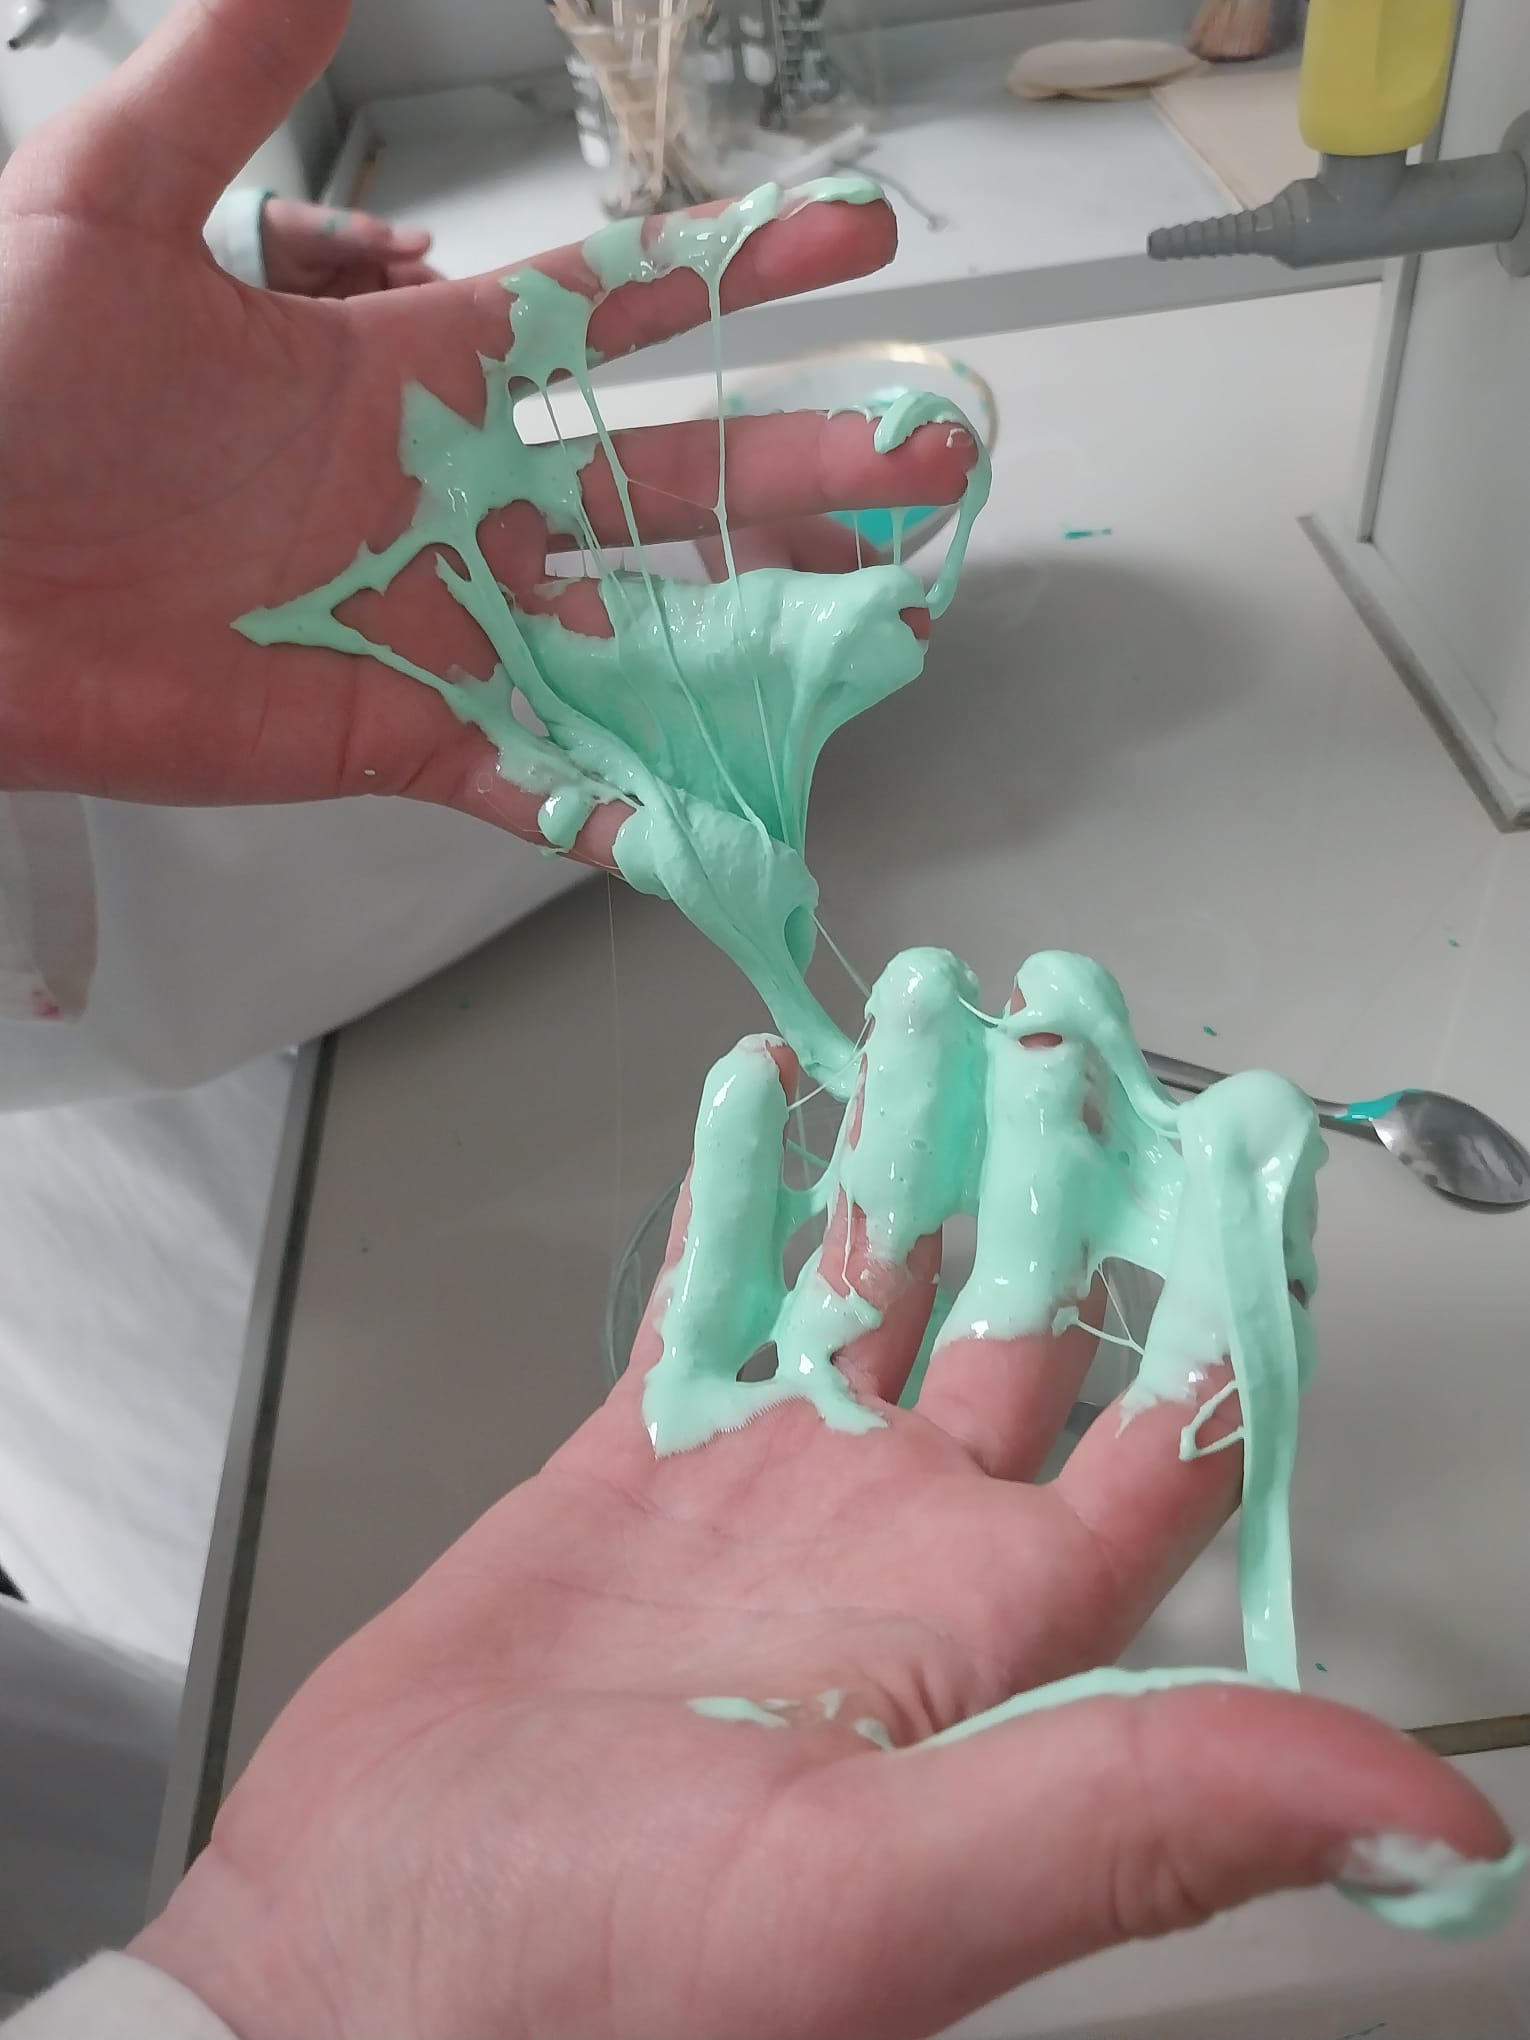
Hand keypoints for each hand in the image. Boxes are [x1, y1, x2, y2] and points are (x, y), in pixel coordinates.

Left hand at [0, 0, 969, 857]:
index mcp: (402, 365)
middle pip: (660, 478)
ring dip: (745, 636)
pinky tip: (692, 814)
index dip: (734, 275)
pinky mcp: (381, 726)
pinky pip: (519, 769)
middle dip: (796, 465)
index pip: (609, 312)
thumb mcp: (110, 194)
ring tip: (865, 629)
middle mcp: (440, 494)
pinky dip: (602, 800)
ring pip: (622, 627)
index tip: (852, 244)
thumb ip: (240, 71)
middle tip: (925, 456)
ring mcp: (424, 617)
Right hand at [133, 1030, 1508, 2039]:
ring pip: (870, 1279)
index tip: (1256, 1154)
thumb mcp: (879, 1898)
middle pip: (1026, 1314)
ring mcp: (765, 1501)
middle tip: (1076, 1025)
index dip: (1231, 1295)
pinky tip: (763, 1101)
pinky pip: (708, 1297)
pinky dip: (738, 1194)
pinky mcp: (631, 1473)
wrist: (356, 1975)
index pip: (1172, 1439)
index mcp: (992, 1637)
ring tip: (935, 1014)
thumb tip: (1417, 1808)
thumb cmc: (590, 1988)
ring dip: (904, 1145)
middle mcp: (898, 1551)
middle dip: (1057, 1161)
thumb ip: (1129, 1814)